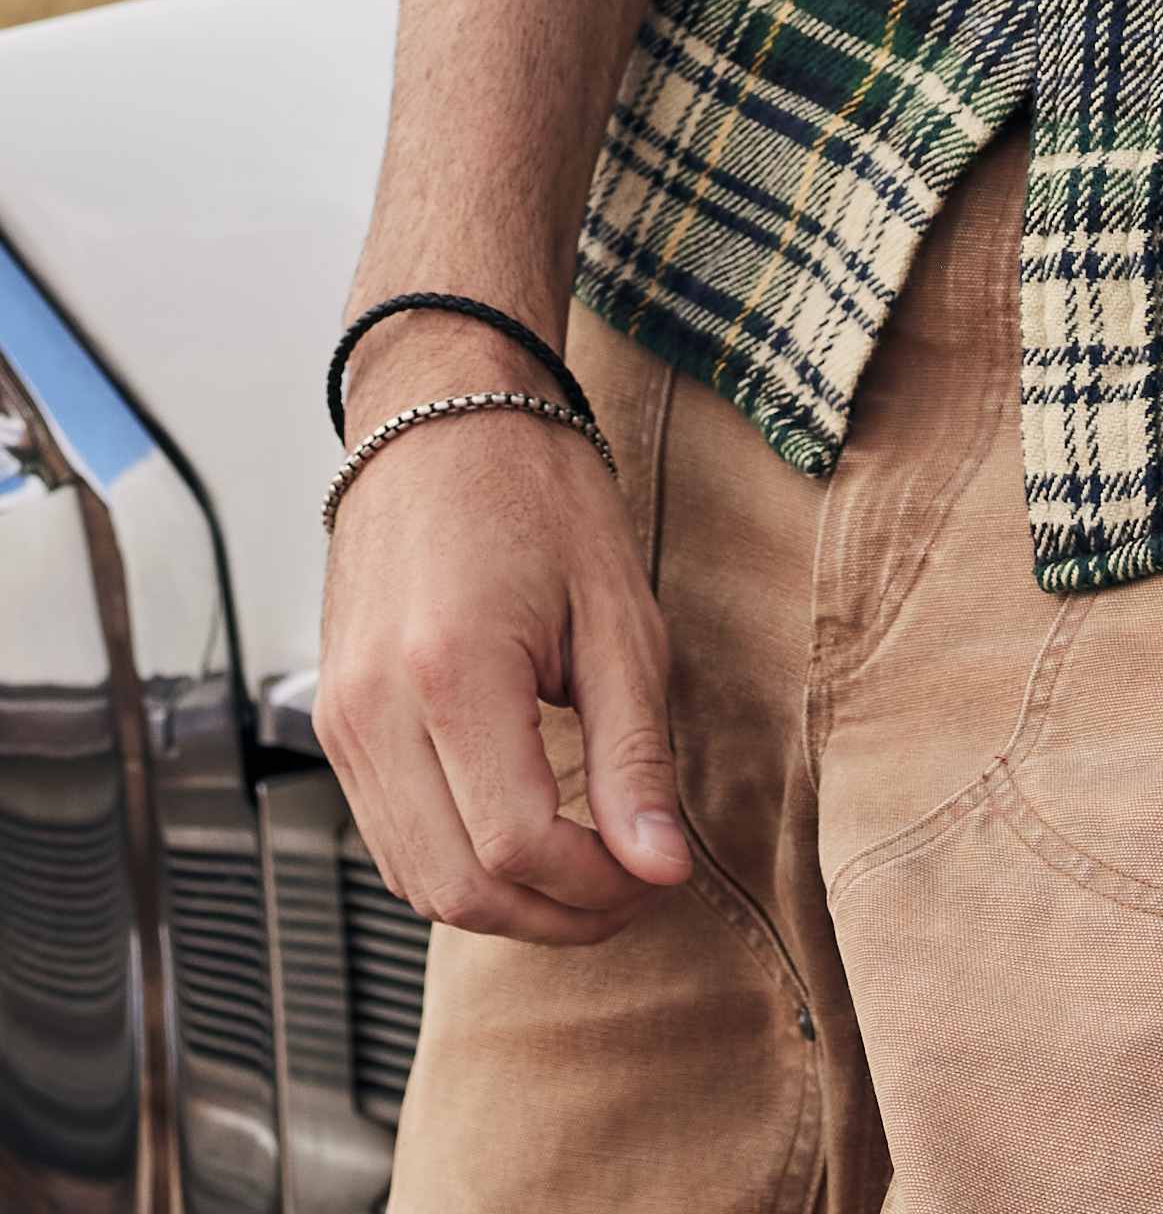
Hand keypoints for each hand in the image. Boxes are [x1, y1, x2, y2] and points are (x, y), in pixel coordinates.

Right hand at [312, 336, 692, 944]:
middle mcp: (373, 706)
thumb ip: (635, 754)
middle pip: (459, 887)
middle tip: (634, 884)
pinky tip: (526, 836)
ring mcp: (339, 716)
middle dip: (559, 914)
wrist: (440, 417)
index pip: (518, 845)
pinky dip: (459, 861)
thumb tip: (660, 866)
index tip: (659, 872)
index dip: (600, 887)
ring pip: (415, 879)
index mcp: (451, 672)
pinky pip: (390, 836)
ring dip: (508, 902)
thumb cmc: (535, 493)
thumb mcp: (618, 616)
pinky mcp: (333, 717)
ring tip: (590, 870)